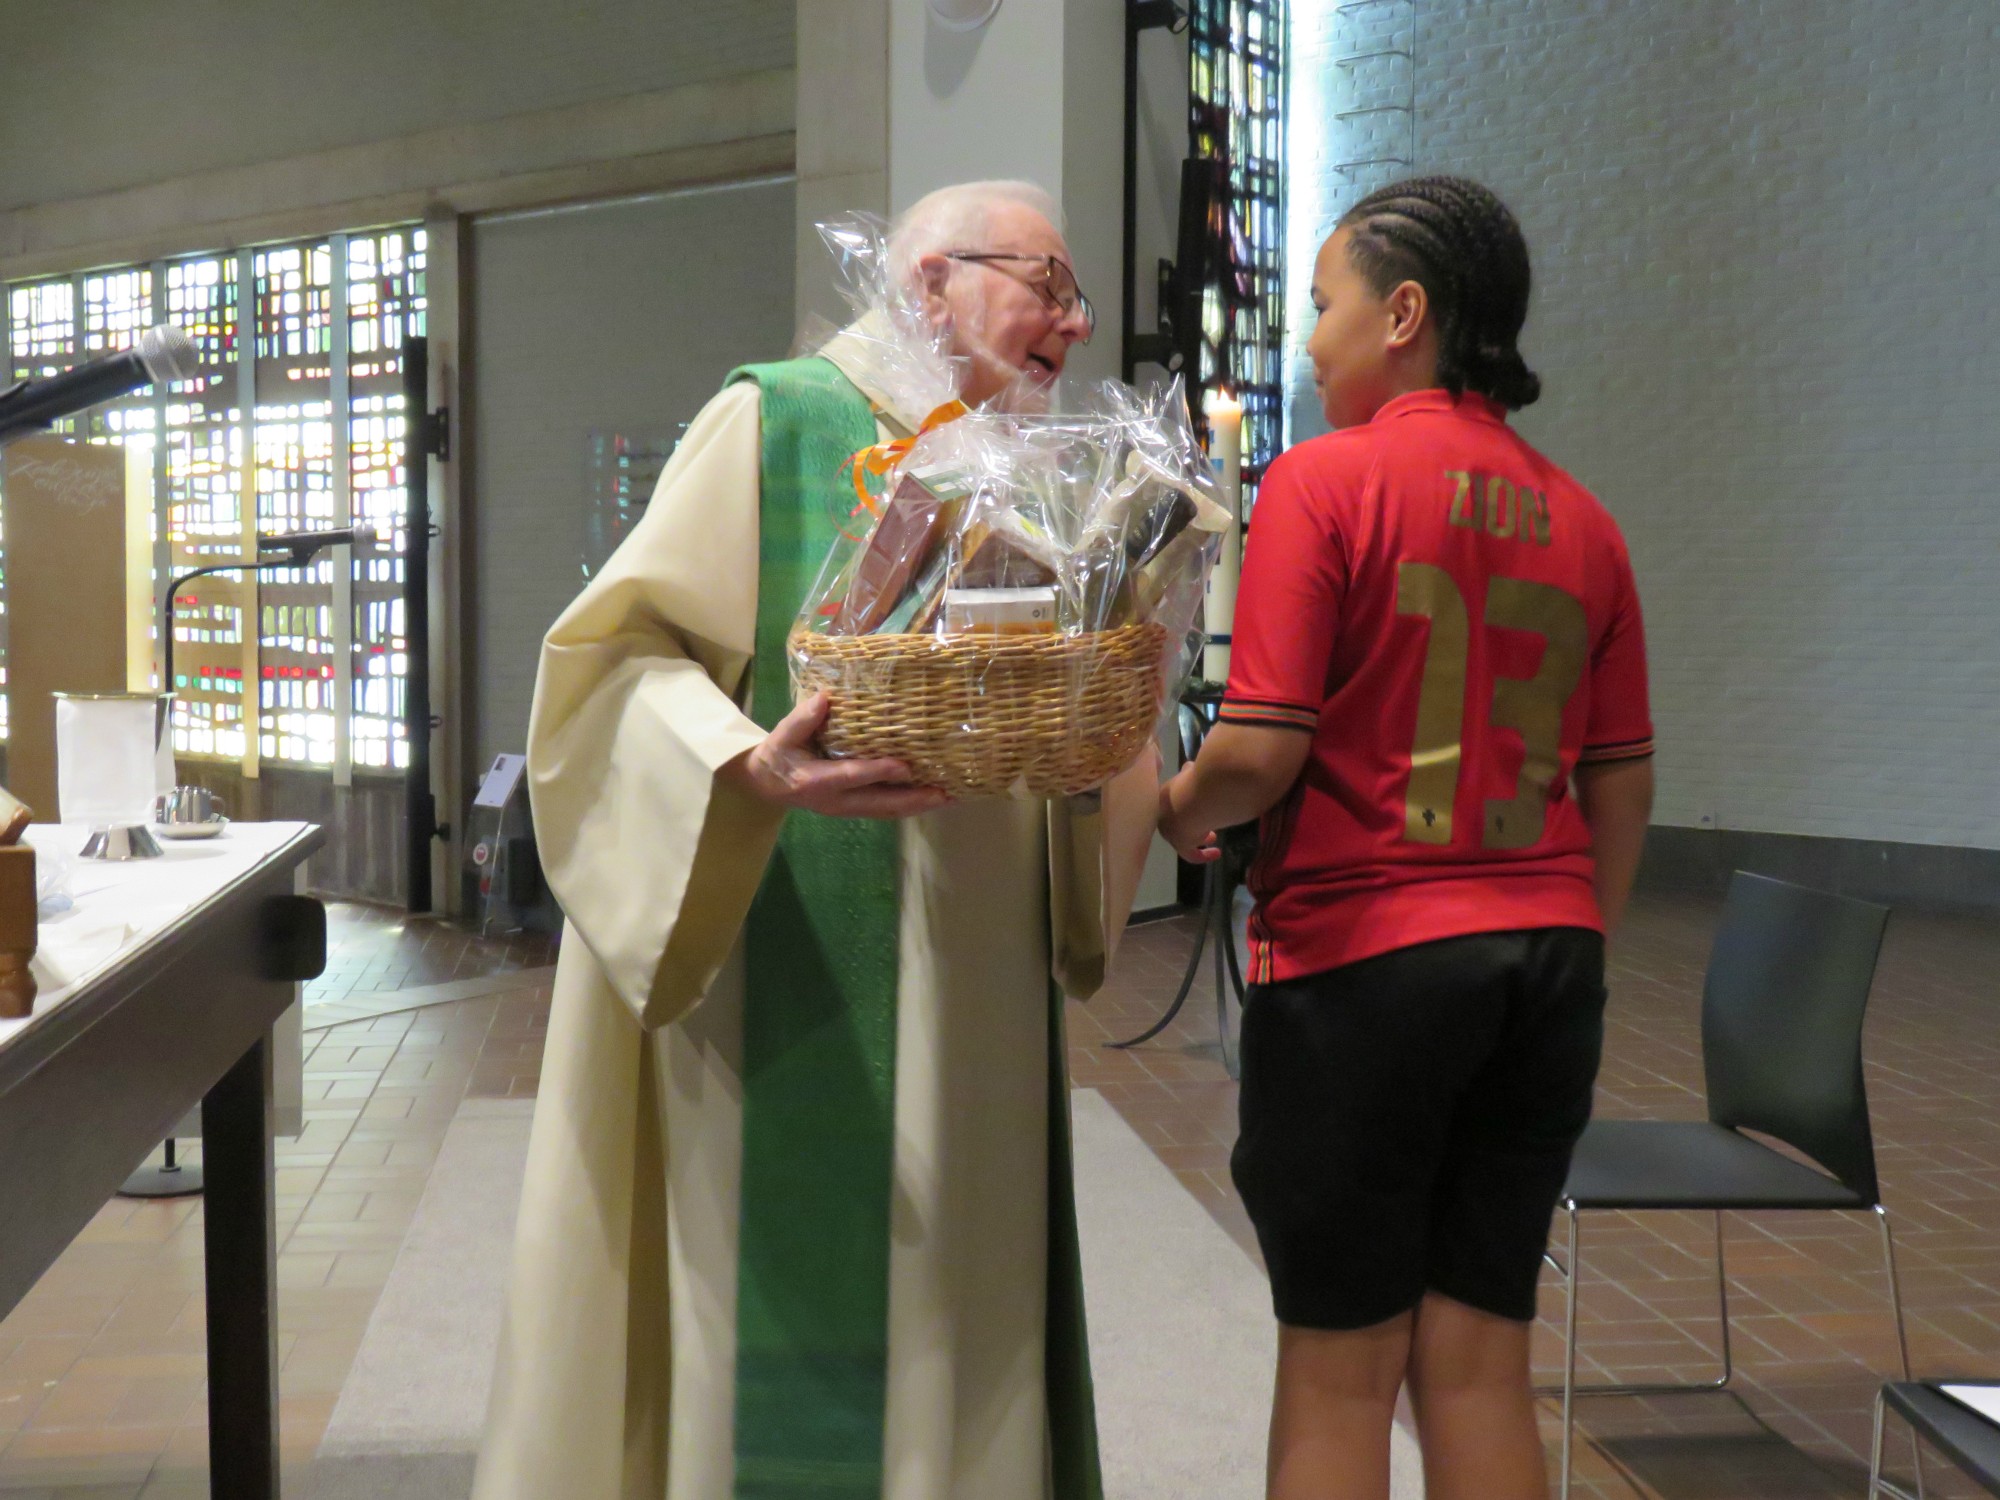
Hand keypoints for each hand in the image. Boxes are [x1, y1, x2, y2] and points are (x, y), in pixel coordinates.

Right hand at [720, 692, 949, 819]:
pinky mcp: (854, 808)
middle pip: (879, 804)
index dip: (878, 771)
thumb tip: (825, 698)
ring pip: (886, 811)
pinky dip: (909, 805)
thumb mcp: (782, 735)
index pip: (852, 776)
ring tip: (948, 797)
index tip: (905, 766)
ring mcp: (846, 809)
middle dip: (912, 799)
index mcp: (816, 781)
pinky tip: (931, 798)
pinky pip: (885, 809)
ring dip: (917, 806)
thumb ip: (803, 719)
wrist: (766, 784)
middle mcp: (835, 801)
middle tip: (943, 793)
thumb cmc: (777, 754)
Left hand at [1156, 769, 1220, 863]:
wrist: (1192, 799)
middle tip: (1204, 823)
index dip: (1184, 805)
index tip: (1196, 804)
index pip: (1170, 805)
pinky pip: (1191, 854)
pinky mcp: (1180, 845)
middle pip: (1176, 822)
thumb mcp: (1189, 772)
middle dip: (1192, 822)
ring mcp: (1170, 832)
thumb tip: (1190, 766)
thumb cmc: (1192, 782)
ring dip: (1198, 837)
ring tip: (1213, 836)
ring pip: (1184, 838)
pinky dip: (1203, 855)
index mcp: (1162, 798)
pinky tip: (1216, 853)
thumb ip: (1189, 771)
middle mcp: (1163, 817)